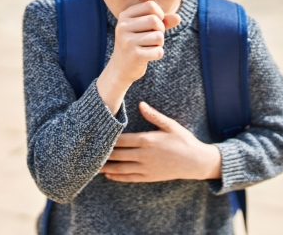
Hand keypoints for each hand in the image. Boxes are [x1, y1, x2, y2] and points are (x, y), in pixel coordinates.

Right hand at [97, 2, 179, 114]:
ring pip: (158, 36)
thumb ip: (162, 21)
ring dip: (159, 43)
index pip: (150, 6)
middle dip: (160, 30)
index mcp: (124, 16)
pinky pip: (158, 51)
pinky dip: (158, 54)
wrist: (121, 68)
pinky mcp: (135, 56)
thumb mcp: (146, 29)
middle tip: (154, 38)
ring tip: (149, 47)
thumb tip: (178, 18)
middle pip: (155, 20)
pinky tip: (148, 56)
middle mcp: (123, 27)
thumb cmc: (136, 44)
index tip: (154, 25)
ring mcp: (127, 41)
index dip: (159, 15)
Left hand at [99, 102, 221, 182]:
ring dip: (106, 168)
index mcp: (147, 140)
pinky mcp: (149, 177)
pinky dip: (118, 177)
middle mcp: (144, 155)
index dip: (108, 139)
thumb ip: (153, 116)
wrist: (196, 162)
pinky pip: (130, 178)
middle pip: (117, 155)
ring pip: (121, 168)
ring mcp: (146, 168)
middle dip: (102, 154)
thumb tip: (140, 104)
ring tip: (92, 166)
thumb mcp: (170, 125)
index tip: (95, 137)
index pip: (122, 140)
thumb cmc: (184, 140)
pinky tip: (109, 175)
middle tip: (87, 153)